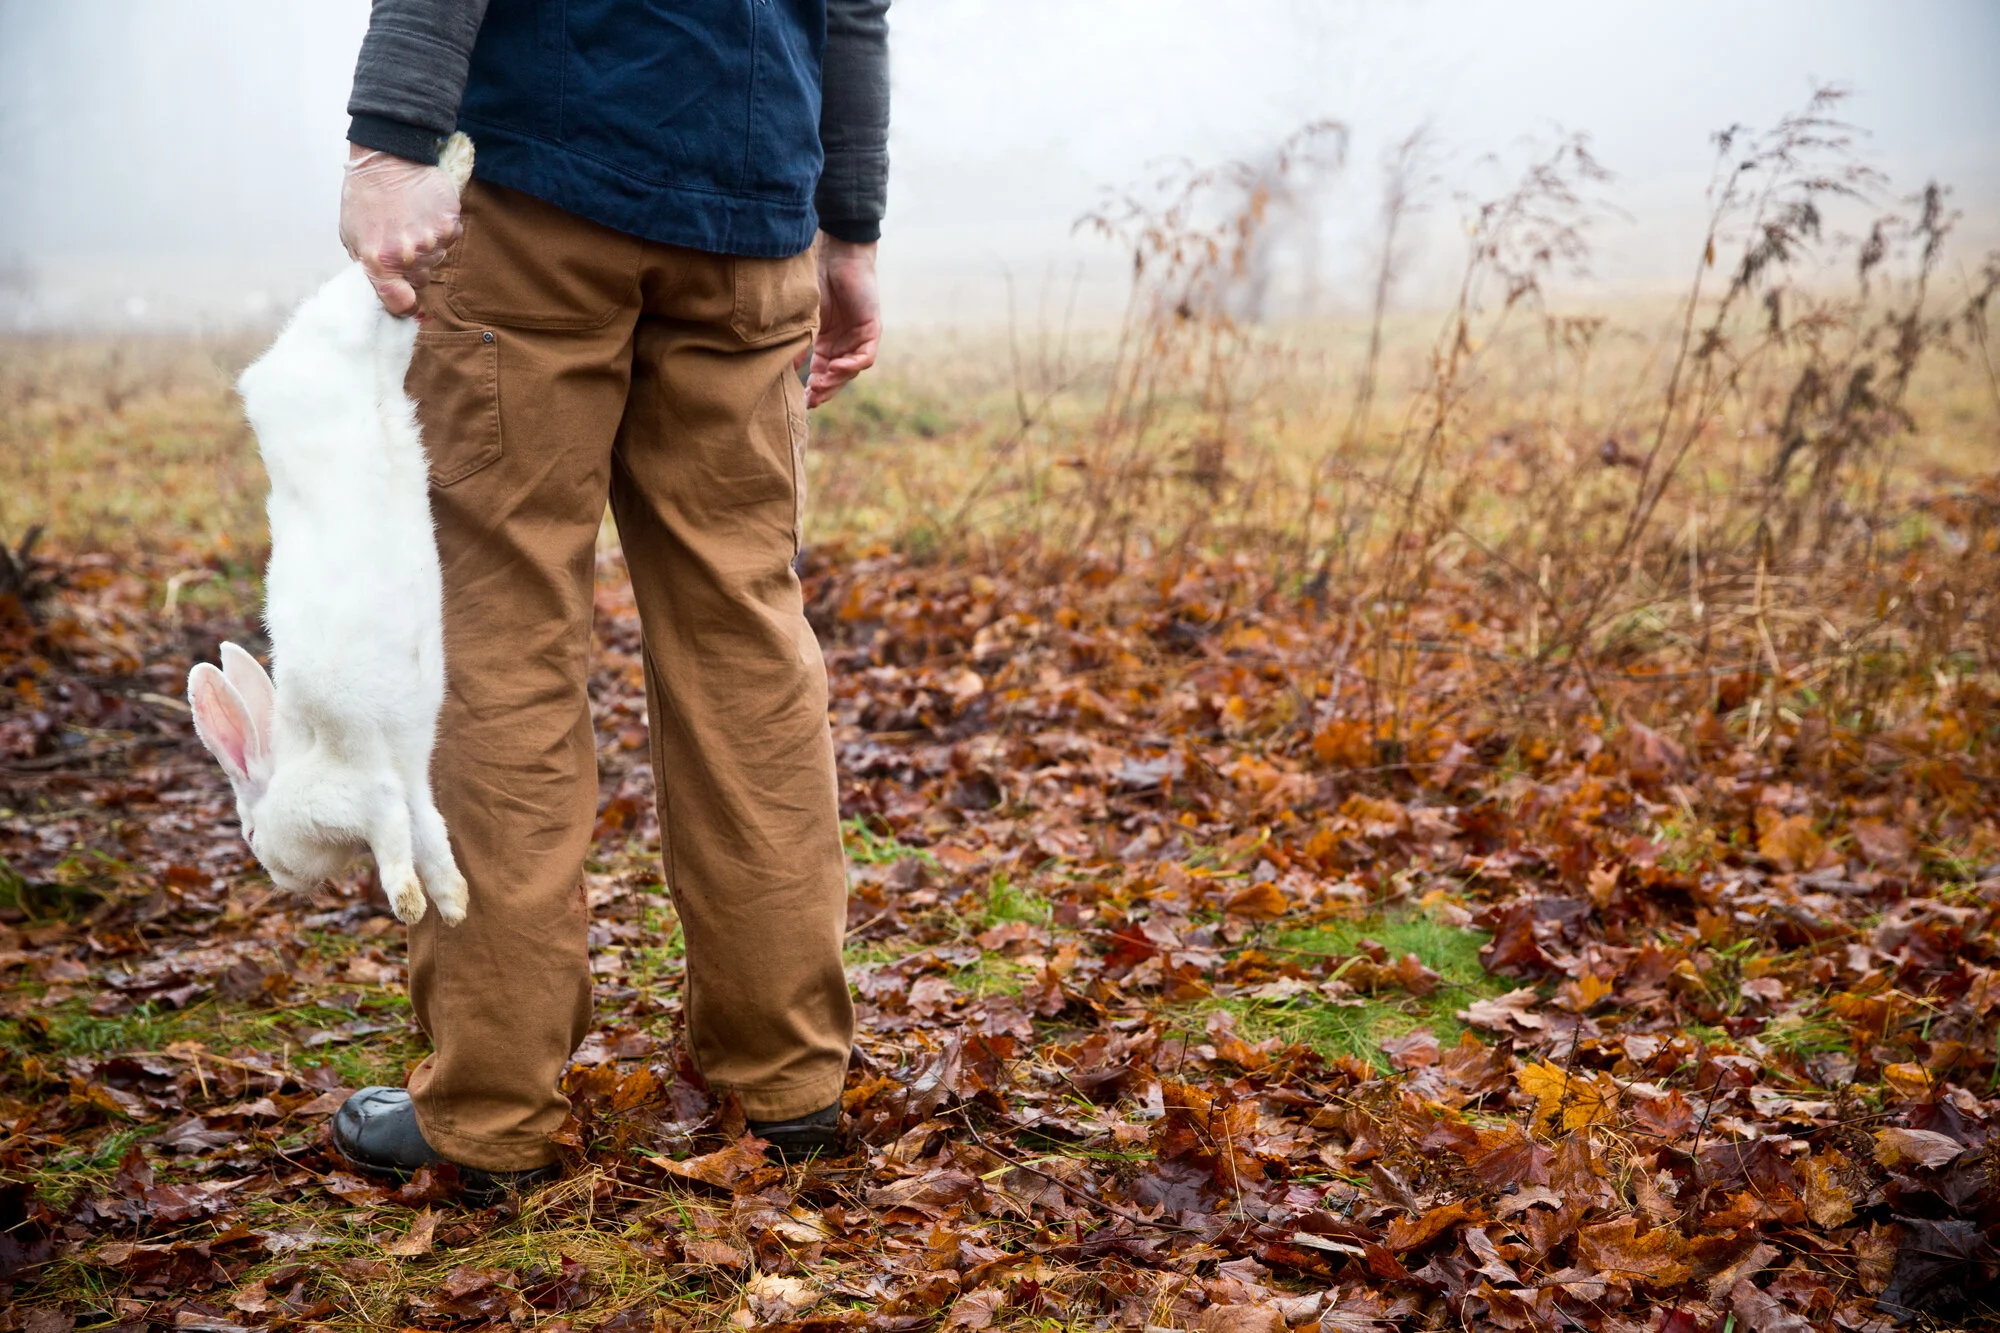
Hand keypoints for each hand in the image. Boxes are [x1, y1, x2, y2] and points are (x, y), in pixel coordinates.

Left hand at [338, 144, 462, 316]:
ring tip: (410, 219)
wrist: (387, 156)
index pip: (400, 304)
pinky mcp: (450, 223)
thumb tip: (386, 290)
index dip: (403, 304)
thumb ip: (368, 267)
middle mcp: (408, 255)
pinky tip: (425, 211)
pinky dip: (440, 228)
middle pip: (420, 279)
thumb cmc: (365, 195)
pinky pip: (449, 238)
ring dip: (426, 245)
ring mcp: (432, 240)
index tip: (403, 300)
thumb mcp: (351, 235)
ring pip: (436, 258)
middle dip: (411, 266)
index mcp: (379, 260)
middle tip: (399, 238)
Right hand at [805, 235, 879, 406]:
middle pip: (837, 377)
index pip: (822, 374)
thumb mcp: (804, 319)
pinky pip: (866, 357)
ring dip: (836, 380)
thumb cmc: (816, 280)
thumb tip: (782, 371)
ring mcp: (859, 338)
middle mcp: (844, 344)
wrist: (835, 255)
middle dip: (825, 390)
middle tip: (811, 400)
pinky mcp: (872, 330)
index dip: (813, 388)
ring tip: (820, 386)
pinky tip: (835, 367)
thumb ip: (798, 345)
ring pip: (851, 370)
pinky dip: (851, 365)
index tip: (802, 401)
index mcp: (827, 343)